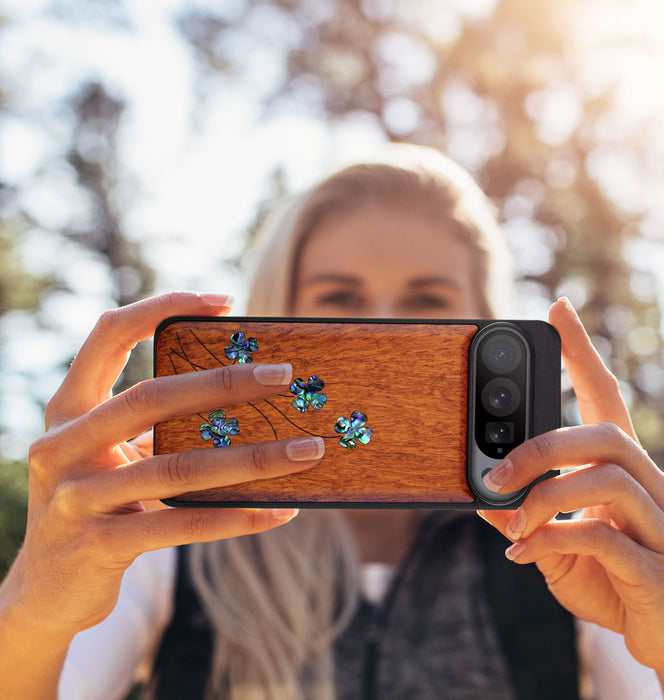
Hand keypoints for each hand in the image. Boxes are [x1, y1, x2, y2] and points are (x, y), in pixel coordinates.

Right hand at [2, 292, 324, 640]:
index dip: (162, 307)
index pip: (109, 334)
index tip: (224, 301)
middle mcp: (62, 446)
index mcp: (68, 409)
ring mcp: (76, 498)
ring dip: (253, 458)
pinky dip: (237, 517)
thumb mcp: (112, 455)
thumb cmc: (98, 503)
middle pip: (151, 397)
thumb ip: (155, 426)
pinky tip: (280, 512)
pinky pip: (183, 524)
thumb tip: (246, 399)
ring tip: (307, 451)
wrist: (46, 590)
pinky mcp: (99, 546)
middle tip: (285, 375)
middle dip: (224, 383)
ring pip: (178, 468)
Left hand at [478, 298, 663, 691]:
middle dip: (541, 447)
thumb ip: (523, 516)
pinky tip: (524, 554)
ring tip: (512, 522)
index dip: (582, 352)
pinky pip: (604, 538)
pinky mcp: (656, 567)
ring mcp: (659, 524)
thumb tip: (480, 496)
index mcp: (622, 468)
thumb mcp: (554, 540)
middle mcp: (650, 484)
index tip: (558, 309)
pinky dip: (553, 540)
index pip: (605, 395)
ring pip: (607, 479)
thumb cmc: (610, 577)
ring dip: (545, 497)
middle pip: (604, 434)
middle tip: (495, 472)